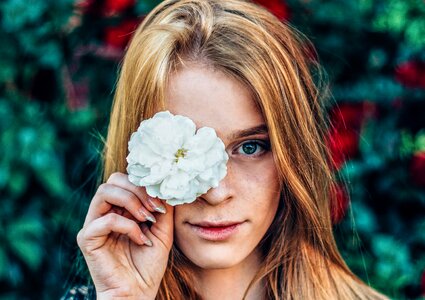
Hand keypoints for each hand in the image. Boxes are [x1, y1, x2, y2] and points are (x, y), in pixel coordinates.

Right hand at [76, 172, 172, 299]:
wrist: (138, 294)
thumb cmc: (149, 264)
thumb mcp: (162, 230)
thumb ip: (162, 207)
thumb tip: (164, 186)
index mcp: (120, 209)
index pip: (126, 181)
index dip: (144, 185)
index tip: (162, 201)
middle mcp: (104, 213)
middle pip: (113, 180)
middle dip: (138, 189)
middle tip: (154, 208)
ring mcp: (94, 224)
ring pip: (104, 192)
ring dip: (131, 201)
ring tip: (147, 218)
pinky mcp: (87, 239)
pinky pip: (105, 220)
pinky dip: (127, 225)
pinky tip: (140, 239)